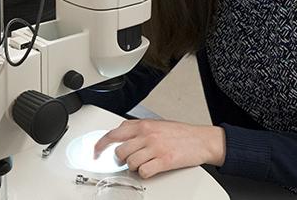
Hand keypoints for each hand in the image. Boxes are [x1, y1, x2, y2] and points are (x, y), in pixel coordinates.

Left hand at [94, 119, 225, 178]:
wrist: (200, 139)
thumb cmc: (180, 133)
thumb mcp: (157, 124)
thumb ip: (138, 128)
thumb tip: (122, 134)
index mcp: (144, 124)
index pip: (114, 133)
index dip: (101, 144)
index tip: (95, 152)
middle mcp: (147, 135)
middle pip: (120, 151)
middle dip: (121, 159)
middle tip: (129, 160)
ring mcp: (155, 148)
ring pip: (130, 163)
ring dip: (134, 167)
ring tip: (144, 163)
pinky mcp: (163, 160)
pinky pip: (143, 172)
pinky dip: (145, 173)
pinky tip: (151, 168)